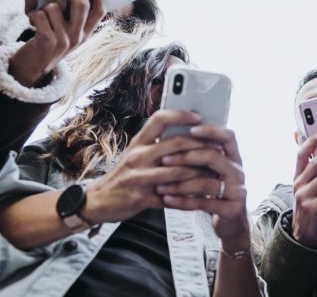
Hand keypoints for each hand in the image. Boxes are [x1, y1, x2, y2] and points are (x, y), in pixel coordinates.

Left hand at [8, 0, 103, 86]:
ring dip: (44, 5)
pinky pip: (41, 15)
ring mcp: (64, 40)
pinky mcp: (48, 42)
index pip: (100, 9)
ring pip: (56, 6)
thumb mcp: (66, 32)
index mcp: (86, 33)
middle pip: (81, 3)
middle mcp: (78, 37)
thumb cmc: (47, 42)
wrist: (30, 68)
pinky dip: (33, 14)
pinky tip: (31, 21)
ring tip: (40, 14)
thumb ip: (74, 15)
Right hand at [83, 110, 207, 223]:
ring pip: (177, 171)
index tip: (199, 116)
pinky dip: (188, 197)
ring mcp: (139, 177)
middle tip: (218, 148)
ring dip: (199, 172)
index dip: (181, 115)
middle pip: (174, 143)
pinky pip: (171, 197)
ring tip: (214, 172)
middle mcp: (137, 156)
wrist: (98, 201)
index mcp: (138, 142)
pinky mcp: (141, 198)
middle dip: (200, 145)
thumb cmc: (123, 175)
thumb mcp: (135, 153)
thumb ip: (155, 143)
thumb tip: (185, 133)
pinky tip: (201, 197)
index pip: (159, 119)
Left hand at [156, 126, 251, 250]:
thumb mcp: (213, 172)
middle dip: (186, 156)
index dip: (211, 131)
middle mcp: (238, 172)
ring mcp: (238, 191)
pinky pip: (204, 203)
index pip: (228, 136)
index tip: (190, 129)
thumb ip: (201, 156)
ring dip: (180, 184)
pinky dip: (183, 201)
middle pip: (214, 156)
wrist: (232, 223)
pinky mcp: (231, 209)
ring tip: (160, 185)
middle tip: (164, 159)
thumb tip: (173, 136)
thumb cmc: (216, 192)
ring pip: (206, 182)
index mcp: (234, 158)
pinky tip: (167, 200)